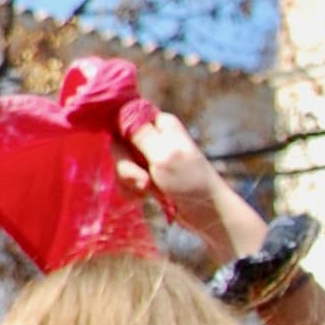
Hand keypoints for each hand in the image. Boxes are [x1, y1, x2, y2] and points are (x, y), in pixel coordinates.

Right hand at [116, 111, 246, 247]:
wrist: (206, 215)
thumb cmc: (190, 182)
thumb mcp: (164, 154)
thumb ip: (140, 133)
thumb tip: (120, 109)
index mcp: (160, 123)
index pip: (126, 114)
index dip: (119, 130)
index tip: (127, 148)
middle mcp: (153, 137)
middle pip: (119, 142)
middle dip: (126, 164)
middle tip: (144, 180)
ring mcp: (148, 158)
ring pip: (121, 163)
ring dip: (129, 180)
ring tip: (147, 191)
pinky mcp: (145, 176)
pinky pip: (124, 179)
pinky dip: (131, 190)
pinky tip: (143, 198)